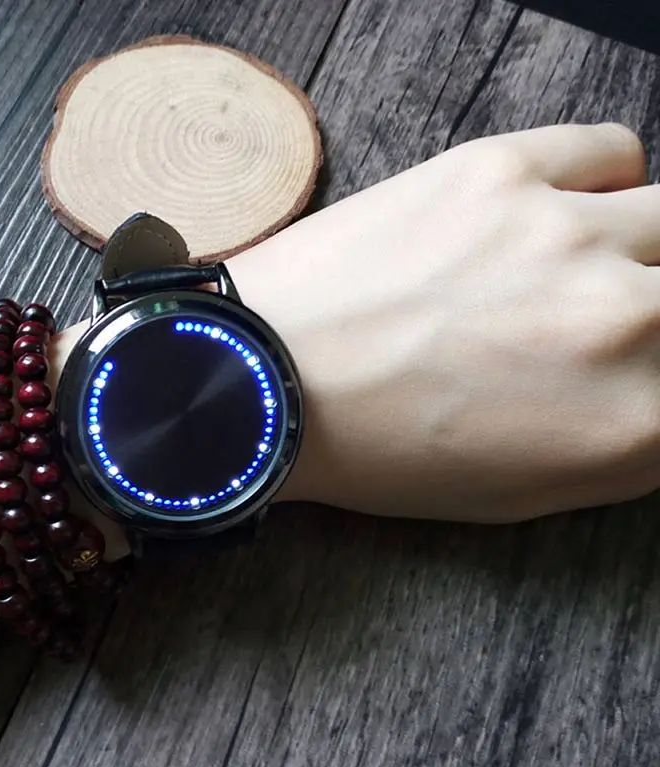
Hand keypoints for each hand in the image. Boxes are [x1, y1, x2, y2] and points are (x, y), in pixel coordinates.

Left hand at [229, 123, 659, 522]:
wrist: (268, 381)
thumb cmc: (379, 453)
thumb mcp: (518, 494)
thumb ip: (626, 448)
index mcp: (629, 425)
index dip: (658, 375)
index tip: (635, 365)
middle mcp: (624, 322)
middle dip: (653, 318)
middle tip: (594, 326)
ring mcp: (564, 234)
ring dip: (637, 252)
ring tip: (573, 271)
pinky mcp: (500, 169)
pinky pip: (611, 151)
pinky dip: (600, 183)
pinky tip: (552, 214)